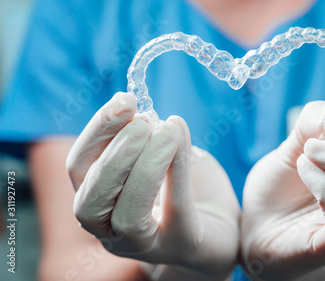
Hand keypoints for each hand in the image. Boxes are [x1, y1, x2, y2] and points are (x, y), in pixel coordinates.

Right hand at [66, 92, 239, 278]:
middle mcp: (113, 229)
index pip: (81, 167)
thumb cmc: (190, 189)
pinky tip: (180, 141)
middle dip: (114, 153)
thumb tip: (154, 117)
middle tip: (143, 121)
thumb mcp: (168, 156)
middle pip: (89, 198)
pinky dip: (175, 171)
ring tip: (165, 132)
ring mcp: (145, 244)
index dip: (97, 130)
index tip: (124, 100)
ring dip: (142, 166)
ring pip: (125, 214)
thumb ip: (156, 140)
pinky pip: (174, 208)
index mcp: (101, 200)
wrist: (225, 227)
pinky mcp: (182, 243)